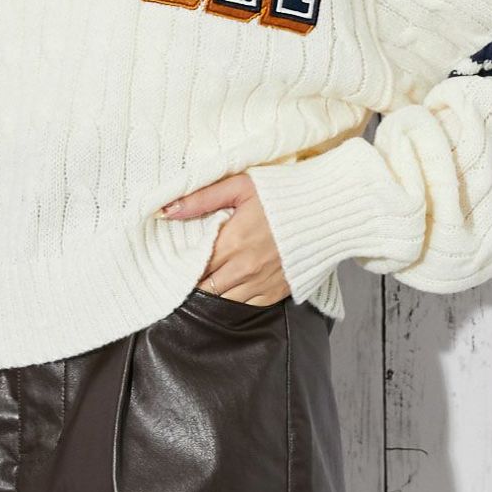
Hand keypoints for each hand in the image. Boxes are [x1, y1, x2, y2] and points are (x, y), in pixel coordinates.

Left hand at [157, 172, 291, 304]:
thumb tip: (165, 211)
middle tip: (189, 273)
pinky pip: (248, 305)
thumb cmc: (281, 192)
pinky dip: (238, 298)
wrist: (327, 209)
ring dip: (215, 291)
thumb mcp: (239, 185)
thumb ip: (199, 200)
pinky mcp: (278, 291)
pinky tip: (235, 284)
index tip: (176, 263)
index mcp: (232, 242)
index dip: (183, 266)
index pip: (194, 266)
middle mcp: (245, 268)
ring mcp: (263, 283)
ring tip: (211, 279)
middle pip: (206, 288)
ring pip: (224, 300)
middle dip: (195, 282)